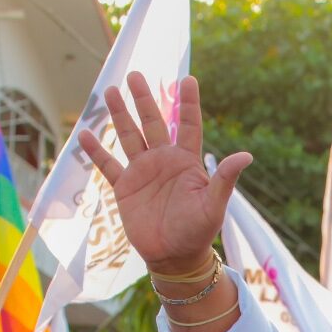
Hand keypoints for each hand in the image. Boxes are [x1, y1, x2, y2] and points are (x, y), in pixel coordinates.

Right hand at [78, 72, 251, 275]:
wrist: (174, 257)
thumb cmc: (198, 231)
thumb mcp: (214, 204)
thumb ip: (225, 178)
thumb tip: (247, 155)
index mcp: (187, 162)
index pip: (189, 125)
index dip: (188, 103)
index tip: (188, 79)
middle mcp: (164, 161)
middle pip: (153, 123)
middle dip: (143, 99)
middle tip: (135, 75)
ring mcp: (142, 172)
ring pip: (129, 136)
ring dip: (119, 115)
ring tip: (109, 90)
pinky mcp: (125, 187)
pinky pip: (108, 165)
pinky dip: (96, 151)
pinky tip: (84, 134)